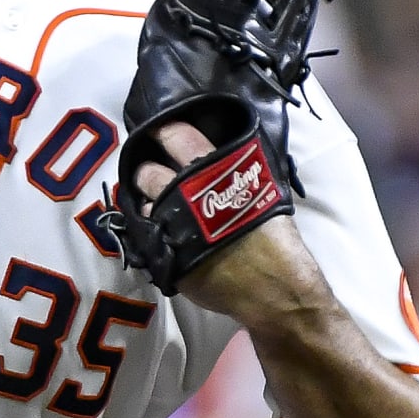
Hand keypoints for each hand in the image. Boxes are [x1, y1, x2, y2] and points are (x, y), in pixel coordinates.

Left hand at [131, 120, 307, 319]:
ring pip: (142, 206)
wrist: (276, 287)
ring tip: (159, 210)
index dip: (163, 130)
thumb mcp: (261, 190)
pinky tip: (164, 236)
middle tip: (151, 176)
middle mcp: (184, 194)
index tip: (158, 131)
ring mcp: (171, 226)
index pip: (177, 135)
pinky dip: (152, 235)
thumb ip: (233, 171)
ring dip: (147, 206)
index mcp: (211, 171)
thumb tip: (218, 158)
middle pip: (148, 172)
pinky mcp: (165, 258)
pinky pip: (147, 240)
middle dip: (145, 172)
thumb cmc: (275, 237)